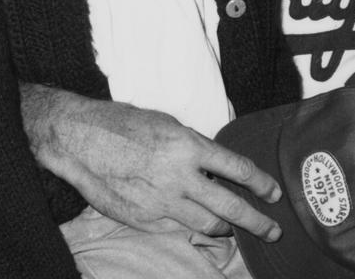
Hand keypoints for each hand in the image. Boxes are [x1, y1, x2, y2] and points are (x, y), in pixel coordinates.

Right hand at [24, 87, 282, 240]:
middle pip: (230, 208)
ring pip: (205, 226)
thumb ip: (196, 147)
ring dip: (225, 229)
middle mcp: (179, 178)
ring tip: (236, 229)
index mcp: (189, 147)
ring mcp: (160, 203)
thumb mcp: (170, 124)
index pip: (238, 170)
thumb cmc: (125, 124)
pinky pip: (177, 229)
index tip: (274, 193)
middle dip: (257, 222)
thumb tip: (218, 167)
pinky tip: (194, 222)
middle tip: (273, 231)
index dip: (261, 184)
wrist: (80, 139)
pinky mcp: (142, 220)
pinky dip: (189, 226)